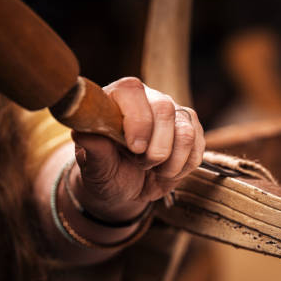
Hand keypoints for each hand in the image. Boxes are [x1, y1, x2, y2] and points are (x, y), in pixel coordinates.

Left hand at [69, 77, 204, 220]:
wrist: (123, 189)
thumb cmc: (104, 172)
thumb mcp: (94, 167)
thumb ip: (93, 149)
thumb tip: (82, 131)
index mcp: (117, 98)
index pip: (132, 91)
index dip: (138, 121)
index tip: (134, 149)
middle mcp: (148, 98)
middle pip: (165, 109)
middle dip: (155, 149)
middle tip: (140, 164)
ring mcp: (173, 112)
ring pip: (186, 132)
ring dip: (170, 163)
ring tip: (152, 170)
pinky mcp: (191, 128)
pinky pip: (198, 148)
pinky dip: (182, 168)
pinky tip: (166, 171)